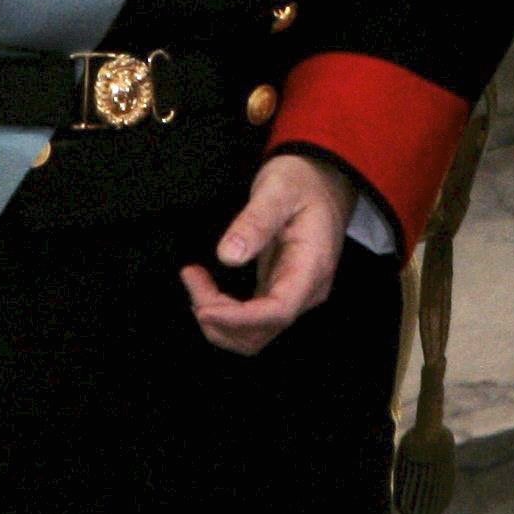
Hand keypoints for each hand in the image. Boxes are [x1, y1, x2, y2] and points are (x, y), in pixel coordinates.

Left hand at [183, 152, 352, 354]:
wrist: (322, 179)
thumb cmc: (302, 181)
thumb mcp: (278, 189)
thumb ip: (256, 221)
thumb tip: (227, 256)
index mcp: (311, 267)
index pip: (278, 312)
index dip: (239, 319)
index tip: (203, 308)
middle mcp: (306, 291)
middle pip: (262, 331)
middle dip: (220, 319)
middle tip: (191, 277)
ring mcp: (294, 295)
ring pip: (254, 333)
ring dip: (218, 319)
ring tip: (194, 279)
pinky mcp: (279, 291)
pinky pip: (251, 319)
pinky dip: (224, 312)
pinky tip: (204, 287)